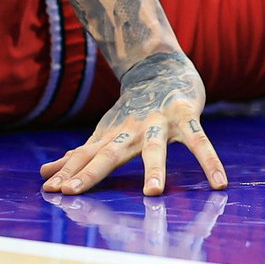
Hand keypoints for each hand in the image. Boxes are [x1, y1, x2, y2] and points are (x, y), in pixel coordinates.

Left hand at [40, 52, 221, 195]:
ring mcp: (158, 123)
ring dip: (154, 169)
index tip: (49, 190)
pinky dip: (210, 162)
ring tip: (153, 192)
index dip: (67, 172)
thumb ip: (77, 157)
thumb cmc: (129, 112)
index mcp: (109, 137)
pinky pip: (200, 142)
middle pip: (107, 154)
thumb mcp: (102, 133)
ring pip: (155, 149)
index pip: (83, 156)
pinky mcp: (185, 117)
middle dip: (90, 173)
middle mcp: (130, 131)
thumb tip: (44, 173)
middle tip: (71, 191)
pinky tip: (220, 185)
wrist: (159, 70)